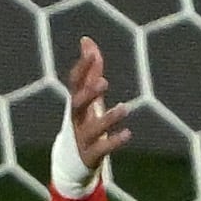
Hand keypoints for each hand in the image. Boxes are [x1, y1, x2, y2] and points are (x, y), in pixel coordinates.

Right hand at [65, 34, 132, 170]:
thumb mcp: (88, 96)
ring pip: (93, 129)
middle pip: (77, 104)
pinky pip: (102, 149)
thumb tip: (86, 40)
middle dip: (89, 93)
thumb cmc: (83, 121)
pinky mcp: (90, 155)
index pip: (75, 83)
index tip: (91, 52)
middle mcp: (76, 119)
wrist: (71, 160)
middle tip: (103, 81)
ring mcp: (82, 138)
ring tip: (125, 108)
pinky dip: (114, 142)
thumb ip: (90, 70)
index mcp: (76, 103)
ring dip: (108, 118)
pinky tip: (128, 134)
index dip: (82, 68)